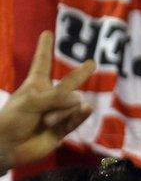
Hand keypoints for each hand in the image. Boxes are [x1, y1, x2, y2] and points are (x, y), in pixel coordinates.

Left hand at [0, 31, 93, 172]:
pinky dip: (80, 115)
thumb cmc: (12, 119)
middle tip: (92, 63)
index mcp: (35, 85)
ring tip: (47, 122)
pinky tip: (87, 109)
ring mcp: (57, 113)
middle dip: (81, 73)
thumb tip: (81, 101)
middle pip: (69, 83)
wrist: (8, 146)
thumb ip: (57, 98)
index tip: (47, 33)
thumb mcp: (31, 101)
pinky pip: (76, 119)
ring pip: (73, 105)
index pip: (42, 62)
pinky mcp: (63, 129)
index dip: (45, 48)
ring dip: (62, 112)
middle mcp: (49, 97)